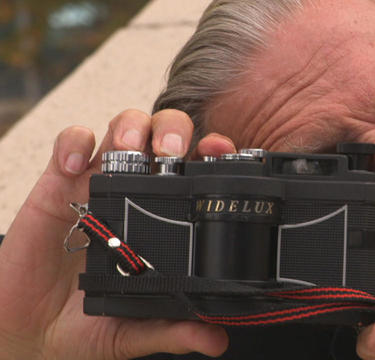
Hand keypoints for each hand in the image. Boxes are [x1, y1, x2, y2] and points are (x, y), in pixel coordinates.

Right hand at [0, 109, 235, 358]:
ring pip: (122, 128)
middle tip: (171, 153)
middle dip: (173, 131)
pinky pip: (69, 143)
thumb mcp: (132, 332)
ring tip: (129, 151)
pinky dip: (75, 142)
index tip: (220, 151)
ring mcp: (96, 185)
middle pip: (163, 136)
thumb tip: (217, 340)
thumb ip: (171, 331)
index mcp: (161, 220)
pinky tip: (76, 166)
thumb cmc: (84, 325)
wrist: (29, 330)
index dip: (210, 153)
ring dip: (130, 127)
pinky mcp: (56, 185)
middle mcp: (134, 195)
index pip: (194, 171)